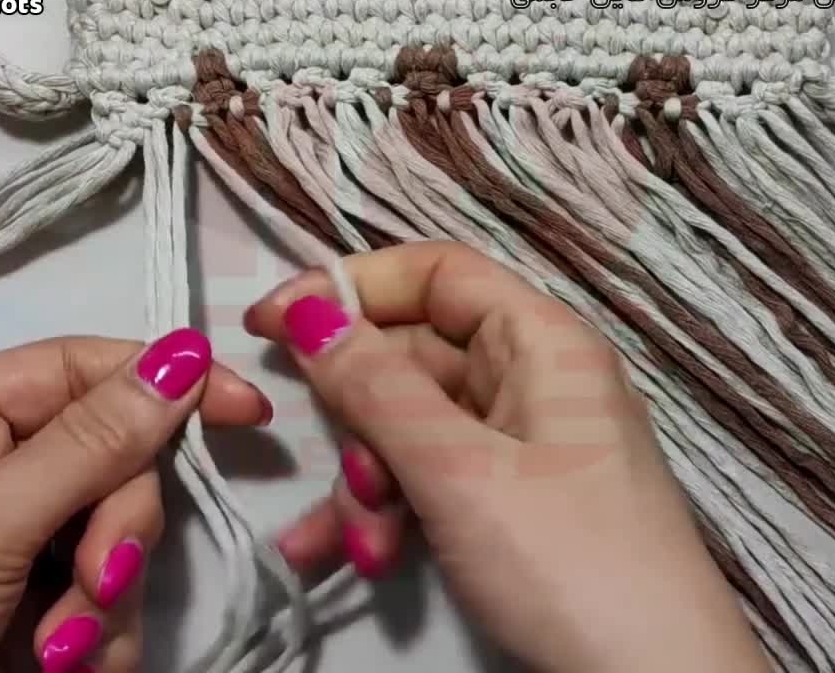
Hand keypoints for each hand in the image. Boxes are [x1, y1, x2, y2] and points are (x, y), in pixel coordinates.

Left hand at [0, 332, 270, 672]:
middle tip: (95, 579)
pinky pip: (103, 602)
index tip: (246, 408)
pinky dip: (98, 640)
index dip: (161, 382)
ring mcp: (5, 550)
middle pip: (109, 462)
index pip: (76, 370)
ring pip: (114, 540)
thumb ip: (88, 443)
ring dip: (104, 599)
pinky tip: (61, 669)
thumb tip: (183, 356)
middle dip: (113, 529)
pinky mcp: (26, 615)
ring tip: (55, 652)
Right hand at [249, 242, 769, 672]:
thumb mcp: (458, 469)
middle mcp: (532, 380)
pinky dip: (388, 515)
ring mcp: (522, 447)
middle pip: (412, 359)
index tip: (268, 322)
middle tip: (342, 474)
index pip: (435, 274)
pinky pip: (430, 483)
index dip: (350, 286)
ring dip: (366, 483)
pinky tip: (350, 559)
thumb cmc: (566, 559)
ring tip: (357, 545)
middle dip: (357, 420)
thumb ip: (376, 388)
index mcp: (540, 341)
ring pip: (410, 431)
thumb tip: (307, 310)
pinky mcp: (512, 506)